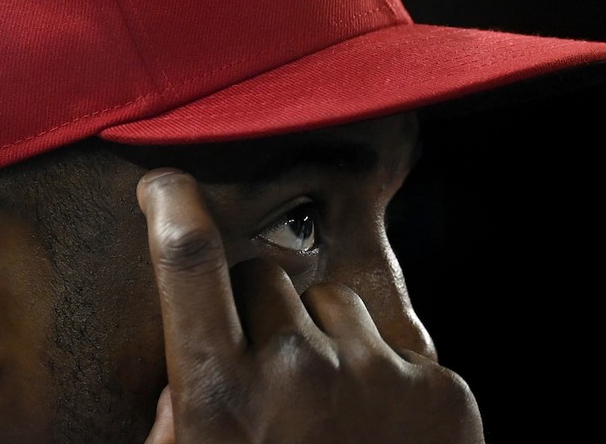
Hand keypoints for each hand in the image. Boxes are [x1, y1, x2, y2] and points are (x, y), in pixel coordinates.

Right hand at [136, 168, 484, 443]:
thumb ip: (179, 419)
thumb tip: (190, 368)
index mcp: (222, 396)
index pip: (189, 262)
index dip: (172, 207)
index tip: (163, 187)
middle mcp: (298, 371)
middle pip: (265, 275)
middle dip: (259, 313)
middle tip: (268, 378)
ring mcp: (377, 375)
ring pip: (333, 302)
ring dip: (324, 339)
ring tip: (329, 416)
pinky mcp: (442, 388)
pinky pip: (396, 343)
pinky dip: (383, 376)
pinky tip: (377, 435)